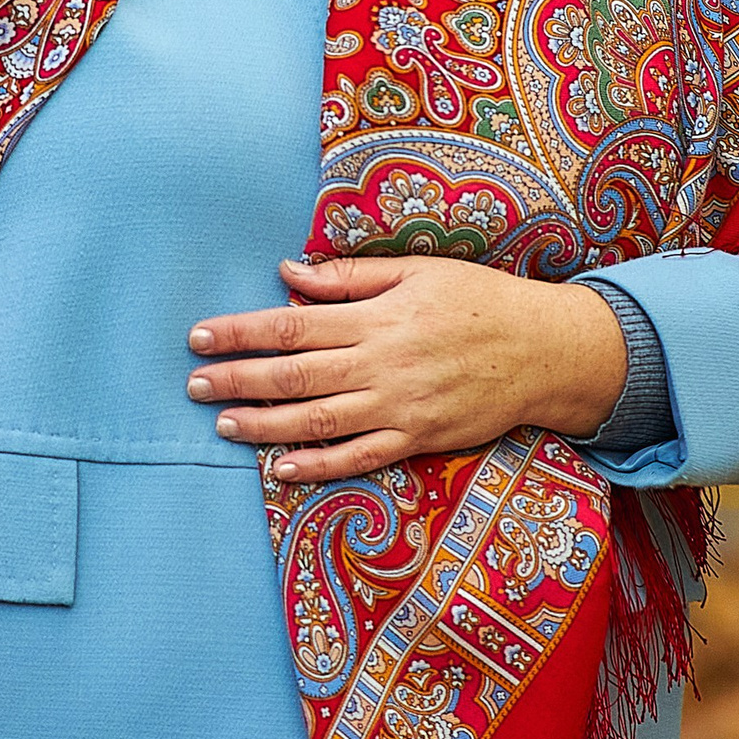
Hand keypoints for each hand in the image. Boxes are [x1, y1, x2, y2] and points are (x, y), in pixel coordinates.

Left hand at [186, 255, 629, 486]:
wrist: (545, 351)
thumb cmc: (479, 301)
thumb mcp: (418, 271)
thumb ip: (350, 276)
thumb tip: (289, 272)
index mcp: (378, 317)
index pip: (293, 324)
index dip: (242, 332)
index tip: (200, 337)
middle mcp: (382, 363)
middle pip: (295, 374)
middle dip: (238, 379)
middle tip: (193, 384)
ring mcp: (400, 406)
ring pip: (318, 421)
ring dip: (265, 424)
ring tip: (222, 423)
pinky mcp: (418, 438)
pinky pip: (359, 457)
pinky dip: (318, 465)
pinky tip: (280, 467)